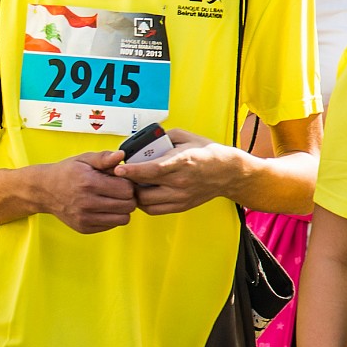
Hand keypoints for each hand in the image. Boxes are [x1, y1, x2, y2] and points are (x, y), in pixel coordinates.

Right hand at [30, 149, 138, 233]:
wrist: (44, 190)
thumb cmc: (66, 173)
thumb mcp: (84, 159)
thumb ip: (104, 157)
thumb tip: (121, 155)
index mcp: (89, 183)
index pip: (127, 190)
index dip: (128, 184)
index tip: (121, 181)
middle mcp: (87, 203)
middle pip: (128, 206)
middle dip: (128, 197)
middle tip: (119, 190)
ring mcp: (85, 218)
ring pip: (123, 219)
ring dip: (122, 209)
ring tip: (113, 200)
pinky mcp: (84, 228)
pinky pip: (111, 226)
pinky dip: (111, 217)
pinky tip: (103, 207)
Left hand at [120, 129, 248, 214]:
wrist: (228, 173)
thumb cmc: (206, 152)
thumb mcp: (186, 136)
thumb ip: (163, 136)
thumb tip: (143, 139)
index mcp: (182, 162)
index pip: (153, 170)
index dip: (133, 171)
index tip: (118, 169)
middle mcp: (180, 182)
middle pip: (145, 189)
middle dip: (128, 182)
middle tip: (120, 175)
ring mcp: (180, 197)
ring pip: (146, 203)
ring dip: (134, 194)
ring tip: (132, 184)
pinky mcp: (180, 206)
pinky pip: (153, 210)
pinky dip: (143, 203)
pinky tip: (142, 192)